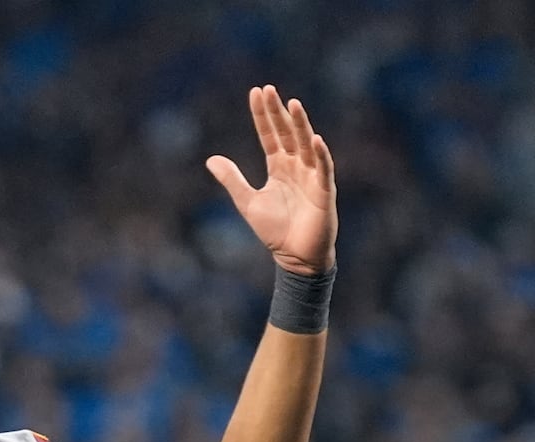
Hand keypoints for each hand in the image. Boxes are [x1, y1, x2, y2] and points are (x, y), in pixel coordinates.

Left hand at [206, 86, 336, 275]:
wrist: (294, 257)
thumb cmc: (275, 231)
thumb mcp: (247, 202)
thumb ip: (232, 180)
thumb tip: (211, 160)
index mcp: (279, 167)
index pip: (270, 135)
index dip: (263, 115)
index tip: (256, 93)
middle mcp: (296, 166)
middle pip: (287, 133)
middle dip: (278, 112)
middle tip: (269, 90)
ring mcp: (312, 176)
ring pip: (306, 145)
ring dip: (301, 125)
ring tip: (293, 104)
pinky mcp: (324, 191)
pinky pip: (323, 169)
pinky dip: (320, 154)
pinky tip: (315, 139)